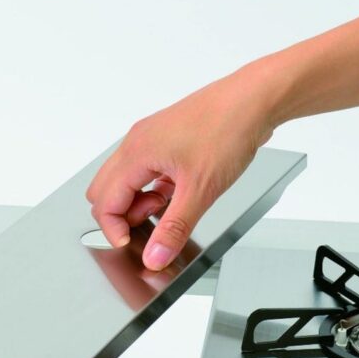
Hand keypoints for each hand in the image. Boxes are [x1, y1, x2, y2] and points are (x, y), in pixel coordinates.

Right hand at [86, 69, 275, 270]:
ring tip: (171, 207)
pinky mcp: (166, 140)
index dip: (114, 229)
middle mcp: (137, 143)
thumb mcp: (200, 190)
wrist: (254, 100)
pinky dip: (153, 188)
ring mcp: (150, 139)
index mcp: (136, 153)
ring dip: (140, 202)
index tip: (134, 245)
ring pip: (125, 180)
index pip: (104, 202)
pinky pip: (145, 170)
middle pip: (106, 190)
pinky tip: (178, 193)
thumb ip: (173, 228)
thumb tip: (154, 257)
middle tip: (153, 226)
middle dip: (123, 215)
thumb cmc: (227, 130)